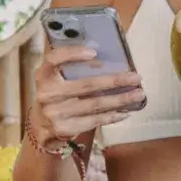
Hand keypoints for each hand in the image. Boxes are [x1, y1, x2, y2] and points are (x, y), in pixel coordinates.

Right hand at [27, 44, 142, 151]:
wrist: (41, 127)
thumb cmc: (56, 96)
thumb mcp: (56, 80)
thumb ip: (72, 70)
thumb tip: (108, 61)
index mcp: (43, 75)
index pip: (54, 59)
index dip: (72, 54)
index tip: (94, 52)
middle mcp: (47, 94)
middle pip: (85, 85)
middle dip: (114, 81)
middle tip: (136, 77)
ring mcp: (55, 113)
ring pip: (95, 104)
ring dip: (120, 99)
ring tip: (138, 94)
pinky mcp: (64, 128)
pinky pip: (94, 120)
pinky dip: (112, 116)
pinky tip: (126, 111)